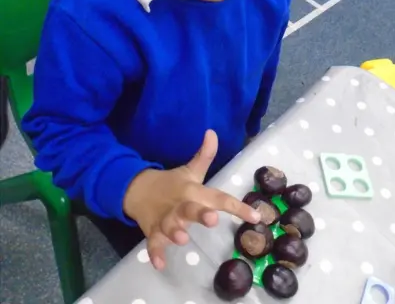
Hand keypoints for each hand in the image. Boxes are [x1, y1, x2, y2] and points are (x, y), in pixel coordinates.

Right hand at [123, 130, 260, 269]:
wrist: (138, 189)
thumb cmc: (172, 183)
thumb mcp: (190, 170)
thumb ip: (205, 155)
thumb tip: (213, 131)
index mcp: (193, 190)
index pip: (218, 198)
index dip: (237, 207)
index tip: (255, 216)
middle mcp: (181, 204)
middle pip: (191, 209)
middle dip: (201, 214)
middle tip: (212, 219)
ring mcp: (165, 218)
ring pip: (170, 226)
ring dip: (175, 232)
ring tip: (182, 238)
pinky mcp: (152, 230)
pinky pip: (153, 243)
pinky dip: (155, 253)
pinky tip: (159, 264)